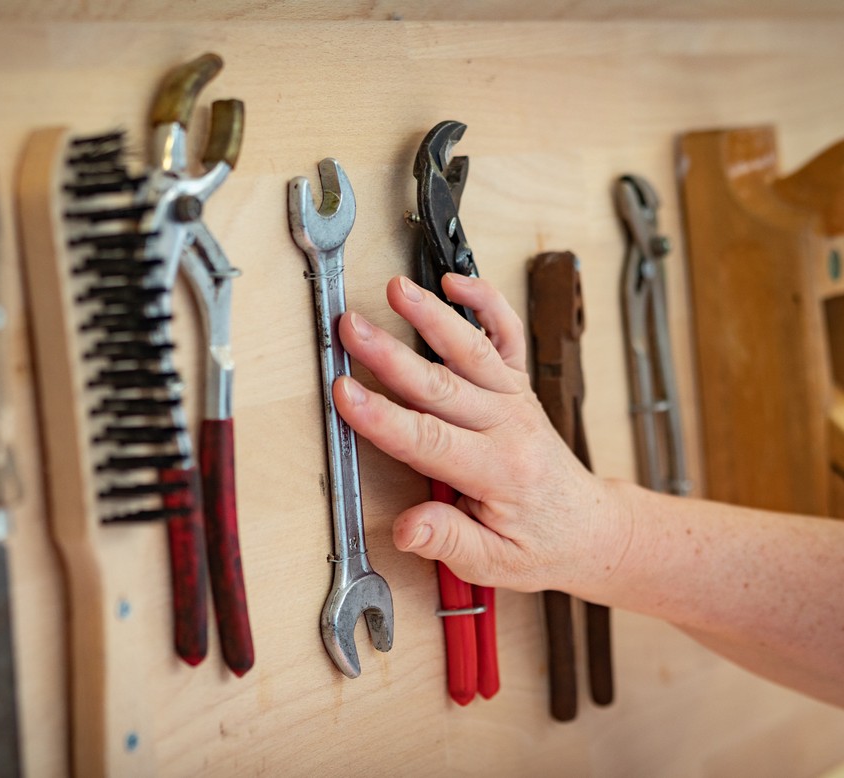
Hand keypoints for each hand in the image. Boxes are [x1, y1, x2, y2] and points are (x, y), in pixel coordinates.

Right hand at [332, 274, 623, 592]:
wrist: (591, 527)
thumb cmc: (543, 544)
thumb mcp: (495, 563)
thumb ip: (448, 541)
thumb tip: (407, 528)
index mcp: (498, 471)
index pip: (429, 440)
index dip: (382, 416)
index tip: (346, 394)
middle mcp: (509, 426)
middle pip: (441, 384)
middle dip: (390, 354)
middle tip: (352, 329)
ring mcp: (516, 400)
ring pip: (471, 350)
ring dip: (433, 316)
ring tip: (398, 289)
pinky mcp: (520, 386)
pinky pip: (508, 335)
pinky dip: (487, 303)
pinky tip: (457, 282)